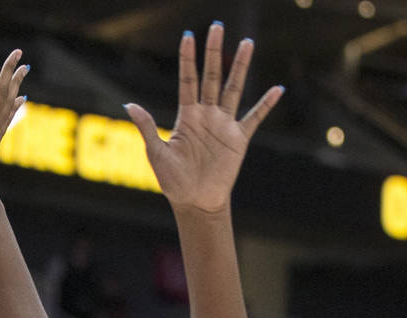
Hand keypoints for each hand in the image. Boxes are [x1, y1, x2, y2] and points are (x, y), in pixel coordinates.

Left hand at [124, 23, 282, 213]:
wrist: (194, 201)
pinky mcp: (239, 139)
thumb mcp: (156, 153)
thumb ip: (147, 127)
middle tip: (217, 27)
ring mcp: (224, 125)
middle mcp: (206, 115)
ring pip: (233, 89)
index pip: (188, 80)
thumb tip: (129, 105)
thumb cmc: (172, 180)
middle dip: (214, 53)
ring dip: (240, 67)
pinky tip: (278, 89)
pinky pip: (254, 118)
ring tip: (247, 43)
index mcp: (186, 116)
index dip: (187, 59)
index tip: (188, 36)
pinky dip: (266, 105)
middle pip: (211, 77)